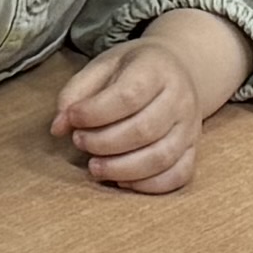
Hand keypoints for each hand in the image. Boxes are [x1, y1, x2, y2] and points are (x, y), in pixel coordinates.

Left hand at [53, 11, 250, 194]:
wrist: (178, 70)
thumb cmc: (133, 70)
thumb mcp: (102, 66)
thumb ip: (76, 93)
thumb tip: (58, 128)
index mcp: (157, 69)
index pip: (128, 96)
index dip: (94, 113)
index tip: (72, 119)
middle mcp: (180, 98)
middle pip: (143, 130)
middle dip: (103, 143)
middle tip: (79, 141)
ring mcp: (190, 127)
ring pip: (161, 158)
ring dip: (121, 169)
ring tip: (94, 167)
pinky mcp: (194, 149)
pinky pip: (178, 176)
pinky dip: (148, 185)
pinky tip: (122, 180)